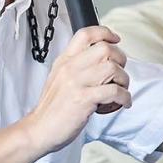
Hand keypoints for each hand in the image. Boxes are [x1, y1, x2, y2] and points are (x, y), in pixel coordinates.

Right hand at [25, 26, 131, 152]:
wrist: (39, 129)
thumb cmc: (51, 108)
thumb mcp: (59, 78)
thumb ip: (76, 66)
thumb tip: (100, 60)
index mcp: (64, 60)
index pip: (86, 34)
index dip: (105, 33)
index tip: (115, 39)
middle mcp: (70, 68)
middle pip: (104, 49)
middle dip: (120, 59)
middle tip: (120, 72)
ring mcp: (76, 83)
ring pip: (112, 68)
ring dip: (124, 79)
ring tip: (122, 89)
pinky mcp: (83, 99)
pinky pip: (114, 91)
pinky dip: (124, 96)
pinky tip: (123, 102)